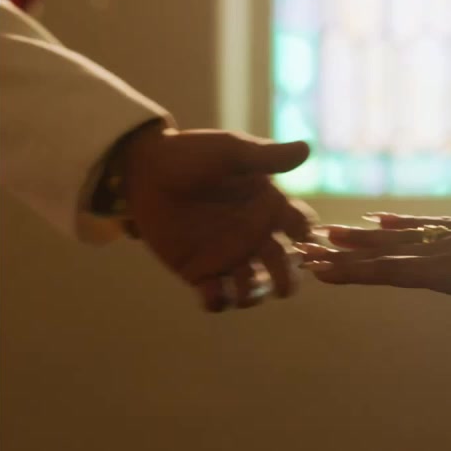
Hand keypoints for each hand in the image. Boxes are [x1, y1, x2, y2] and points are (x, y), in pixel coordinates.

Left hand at [116, 123, 314, 311]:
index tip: (300, 239)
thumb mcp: (231, 151)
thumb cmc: (190, 155)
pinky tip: (213, 290)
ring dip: (255, 295)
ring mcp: (227, 256)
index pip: (299, 226)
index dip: (306, 236)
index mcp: (267, 207)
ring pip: (253, 288)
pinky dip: (219, 301)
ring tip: (245, 288)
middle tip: (283, 286)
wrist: (143, 172)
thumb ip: (266, 156)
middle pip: (283, 266)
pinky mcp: (199, 271)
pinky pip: (216, 297)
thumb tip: (307, 149)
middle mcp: (253, 236)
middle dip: (287, 280)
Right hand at [299, 203, 450, 423]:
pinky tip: (377, 218)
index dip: (352, 272)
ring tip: (325, 232)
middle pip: (384, 251)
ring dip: (360, 236)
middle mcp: (447, 248)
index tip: (316, 269)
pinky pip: (424, 224)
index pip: (390, 273)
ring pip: (399, 234)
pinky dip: (397, 222)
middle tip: (301, 248)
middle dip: (342, 253)